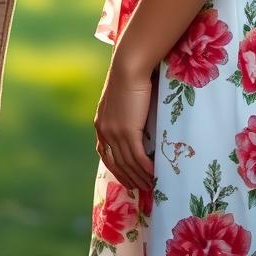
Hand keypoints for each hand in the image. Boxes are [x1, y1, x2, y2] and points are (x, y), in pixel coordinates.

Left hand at [94, 57, 154, 191]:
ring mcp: (115, 132)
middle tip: (143, 188)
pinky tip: (155, 175)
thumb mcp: (121, 99)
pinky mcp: (128, 131)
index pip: (105, 154)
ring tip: (152, 185)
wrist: (129, 66)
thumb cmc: (129, 77)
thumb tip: (135, 121)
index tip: (128, 178)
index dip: (117, 169)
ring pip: (128, 163)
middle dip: (130, 178)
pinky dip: (146, 169)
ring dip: (140, 177)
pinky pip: (138, 157)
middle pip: (117, 163)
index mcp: (100, 123)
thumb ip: (124, 113)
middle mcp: (104, 131)